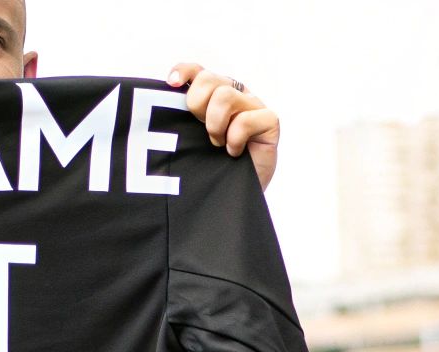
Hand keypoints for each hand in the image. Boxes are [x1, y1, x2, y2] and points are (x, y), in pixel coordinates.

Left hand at [166, 63, 277, 190]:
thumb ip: (183, 115)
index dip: (184, 72)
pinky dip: (235, 139)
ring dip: (215, 124)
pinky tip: (235, 152)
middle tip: (202, 130)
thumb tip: (168, 94)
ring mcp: (254, 105)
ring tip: (217, 143)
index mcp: (215, 93)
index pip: (198, 70)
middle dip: (197, 105)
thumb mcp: (191, 137)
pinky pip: (245, 120)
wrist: (235, 194)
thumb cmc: (212, 165)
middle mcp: (235, 94)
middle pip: (209, 79)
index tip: (172, 84)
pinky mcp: (270, 120)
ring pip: (225, 95)